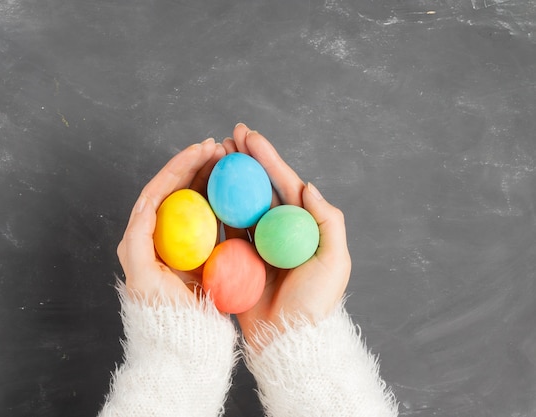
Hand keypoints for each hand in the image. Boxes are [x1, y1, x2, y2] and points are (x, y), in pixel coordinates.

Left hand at [117, 138, 225, 304]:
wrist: (183, 341)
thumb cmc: (162, 312)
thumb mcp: (143, 275)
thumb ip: (139, 238)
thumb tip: (146, 202)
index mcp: (143, 236)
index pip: (159, 190)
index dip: (178, 166)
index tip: (200, 150)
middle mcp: (161, 235)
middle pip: (177, 190)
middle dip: (195, 165)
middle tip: (217, 147)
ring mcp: (182, 243)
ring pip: (195, 200)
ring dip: (209, 178)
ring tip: (226, 159)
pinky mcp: (200, 253)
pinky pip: (211, 219)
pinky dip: (221, 201)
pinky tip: (235, 190)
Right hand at [222, 124, 351, 348]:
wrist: (288, 340)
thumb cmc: (316, 303)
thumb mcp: (334, 261)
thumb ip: (327, 221)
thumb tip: (308, 185)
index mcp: (302, 226)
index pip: (283, 184)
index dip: (266, 158)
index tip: (249, 136)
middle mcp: (279, 230)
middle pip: (259, 188)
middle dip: (244, 161)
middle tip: (227, 137)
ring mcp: (257, 244)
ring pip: (240, 203)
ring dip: (227, 179)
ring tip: (213, 155)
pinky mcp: (238, 259)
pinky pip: (225, 229)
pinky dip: (215, 209)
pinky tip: (203, 190)